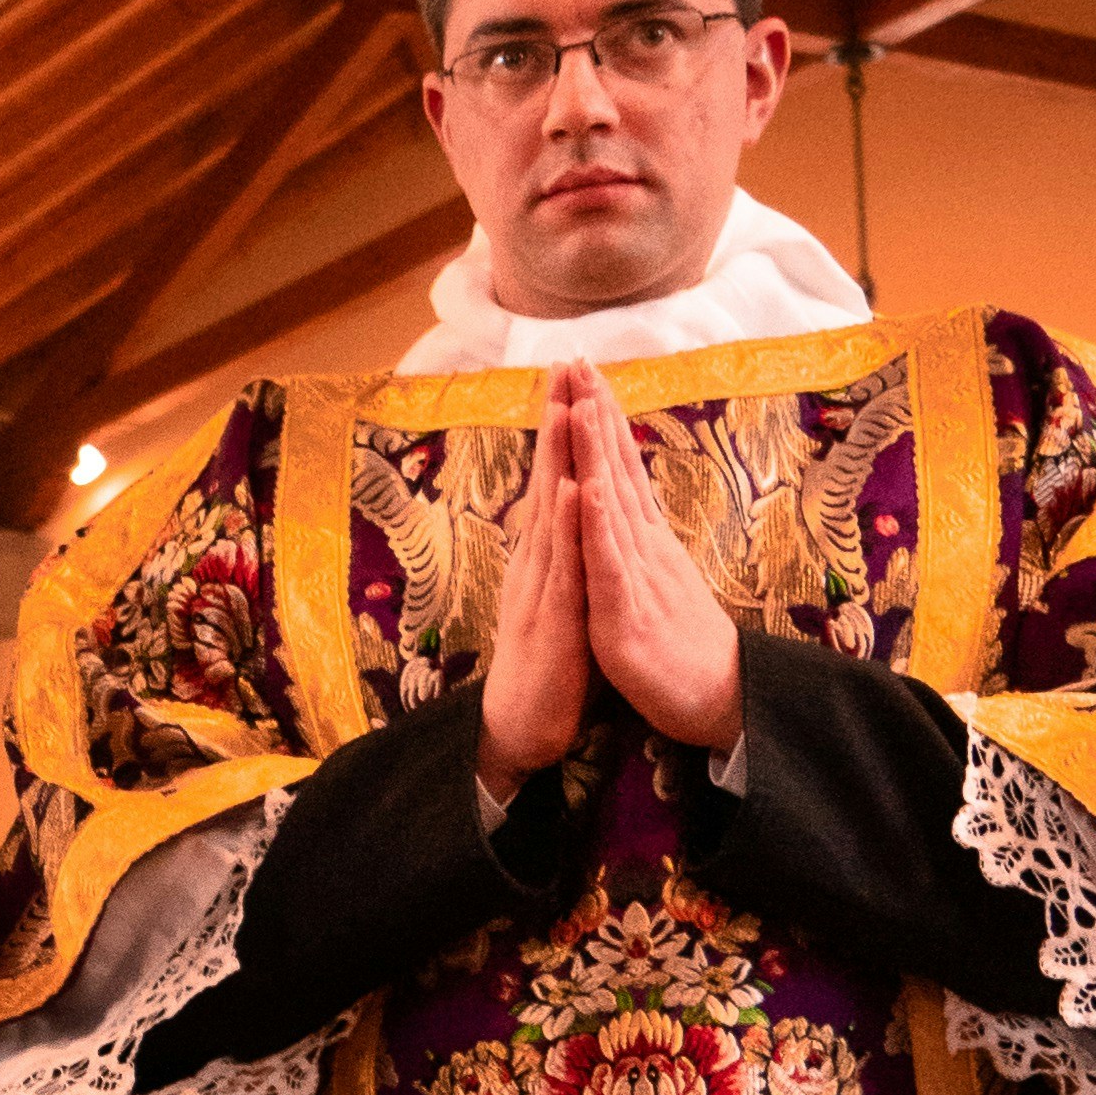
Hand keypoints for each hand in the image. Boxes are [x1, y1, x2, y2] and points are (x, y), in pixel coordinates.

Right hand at [481, 379, 588, 784]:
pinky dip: (566, 525)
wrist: (521, 728)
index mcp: (546, 556)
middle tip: (563, 366)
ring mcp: (541, 587)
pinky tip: (570, 490)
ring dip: (557, 460)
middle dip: (556, 424)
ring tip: (565, 408)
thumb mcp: (562, 599)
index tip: (573, 380)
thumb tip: (574, 515)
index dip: (564, 433)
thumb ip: (567, 556)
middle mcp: (537, 562)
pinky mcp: (552, 618)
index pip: (556, 481)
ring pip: (550, 513)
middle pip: (547, 481)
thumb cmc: (548, 666)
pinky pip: (562, 566)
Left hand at [563, 358, 742, 752]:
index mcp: (645, 543)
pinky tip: (588, 488)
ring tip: (581, 401)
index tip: (585, 374)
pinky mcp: (627, 615)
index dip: (602, 422)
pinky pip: (610, 564)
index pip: (620, 470)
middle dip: (595, 414)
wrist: (719, 703)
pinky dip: (598, 525)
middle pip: (617, 471)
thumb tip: (625, 506)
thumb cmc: (684, 649)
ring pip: (612, 505)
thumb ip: (638, 544)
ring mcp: (637, 578)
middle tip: (579, 359)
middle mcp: (644, 549)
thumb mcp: (655, 585)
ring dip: (596, 452)